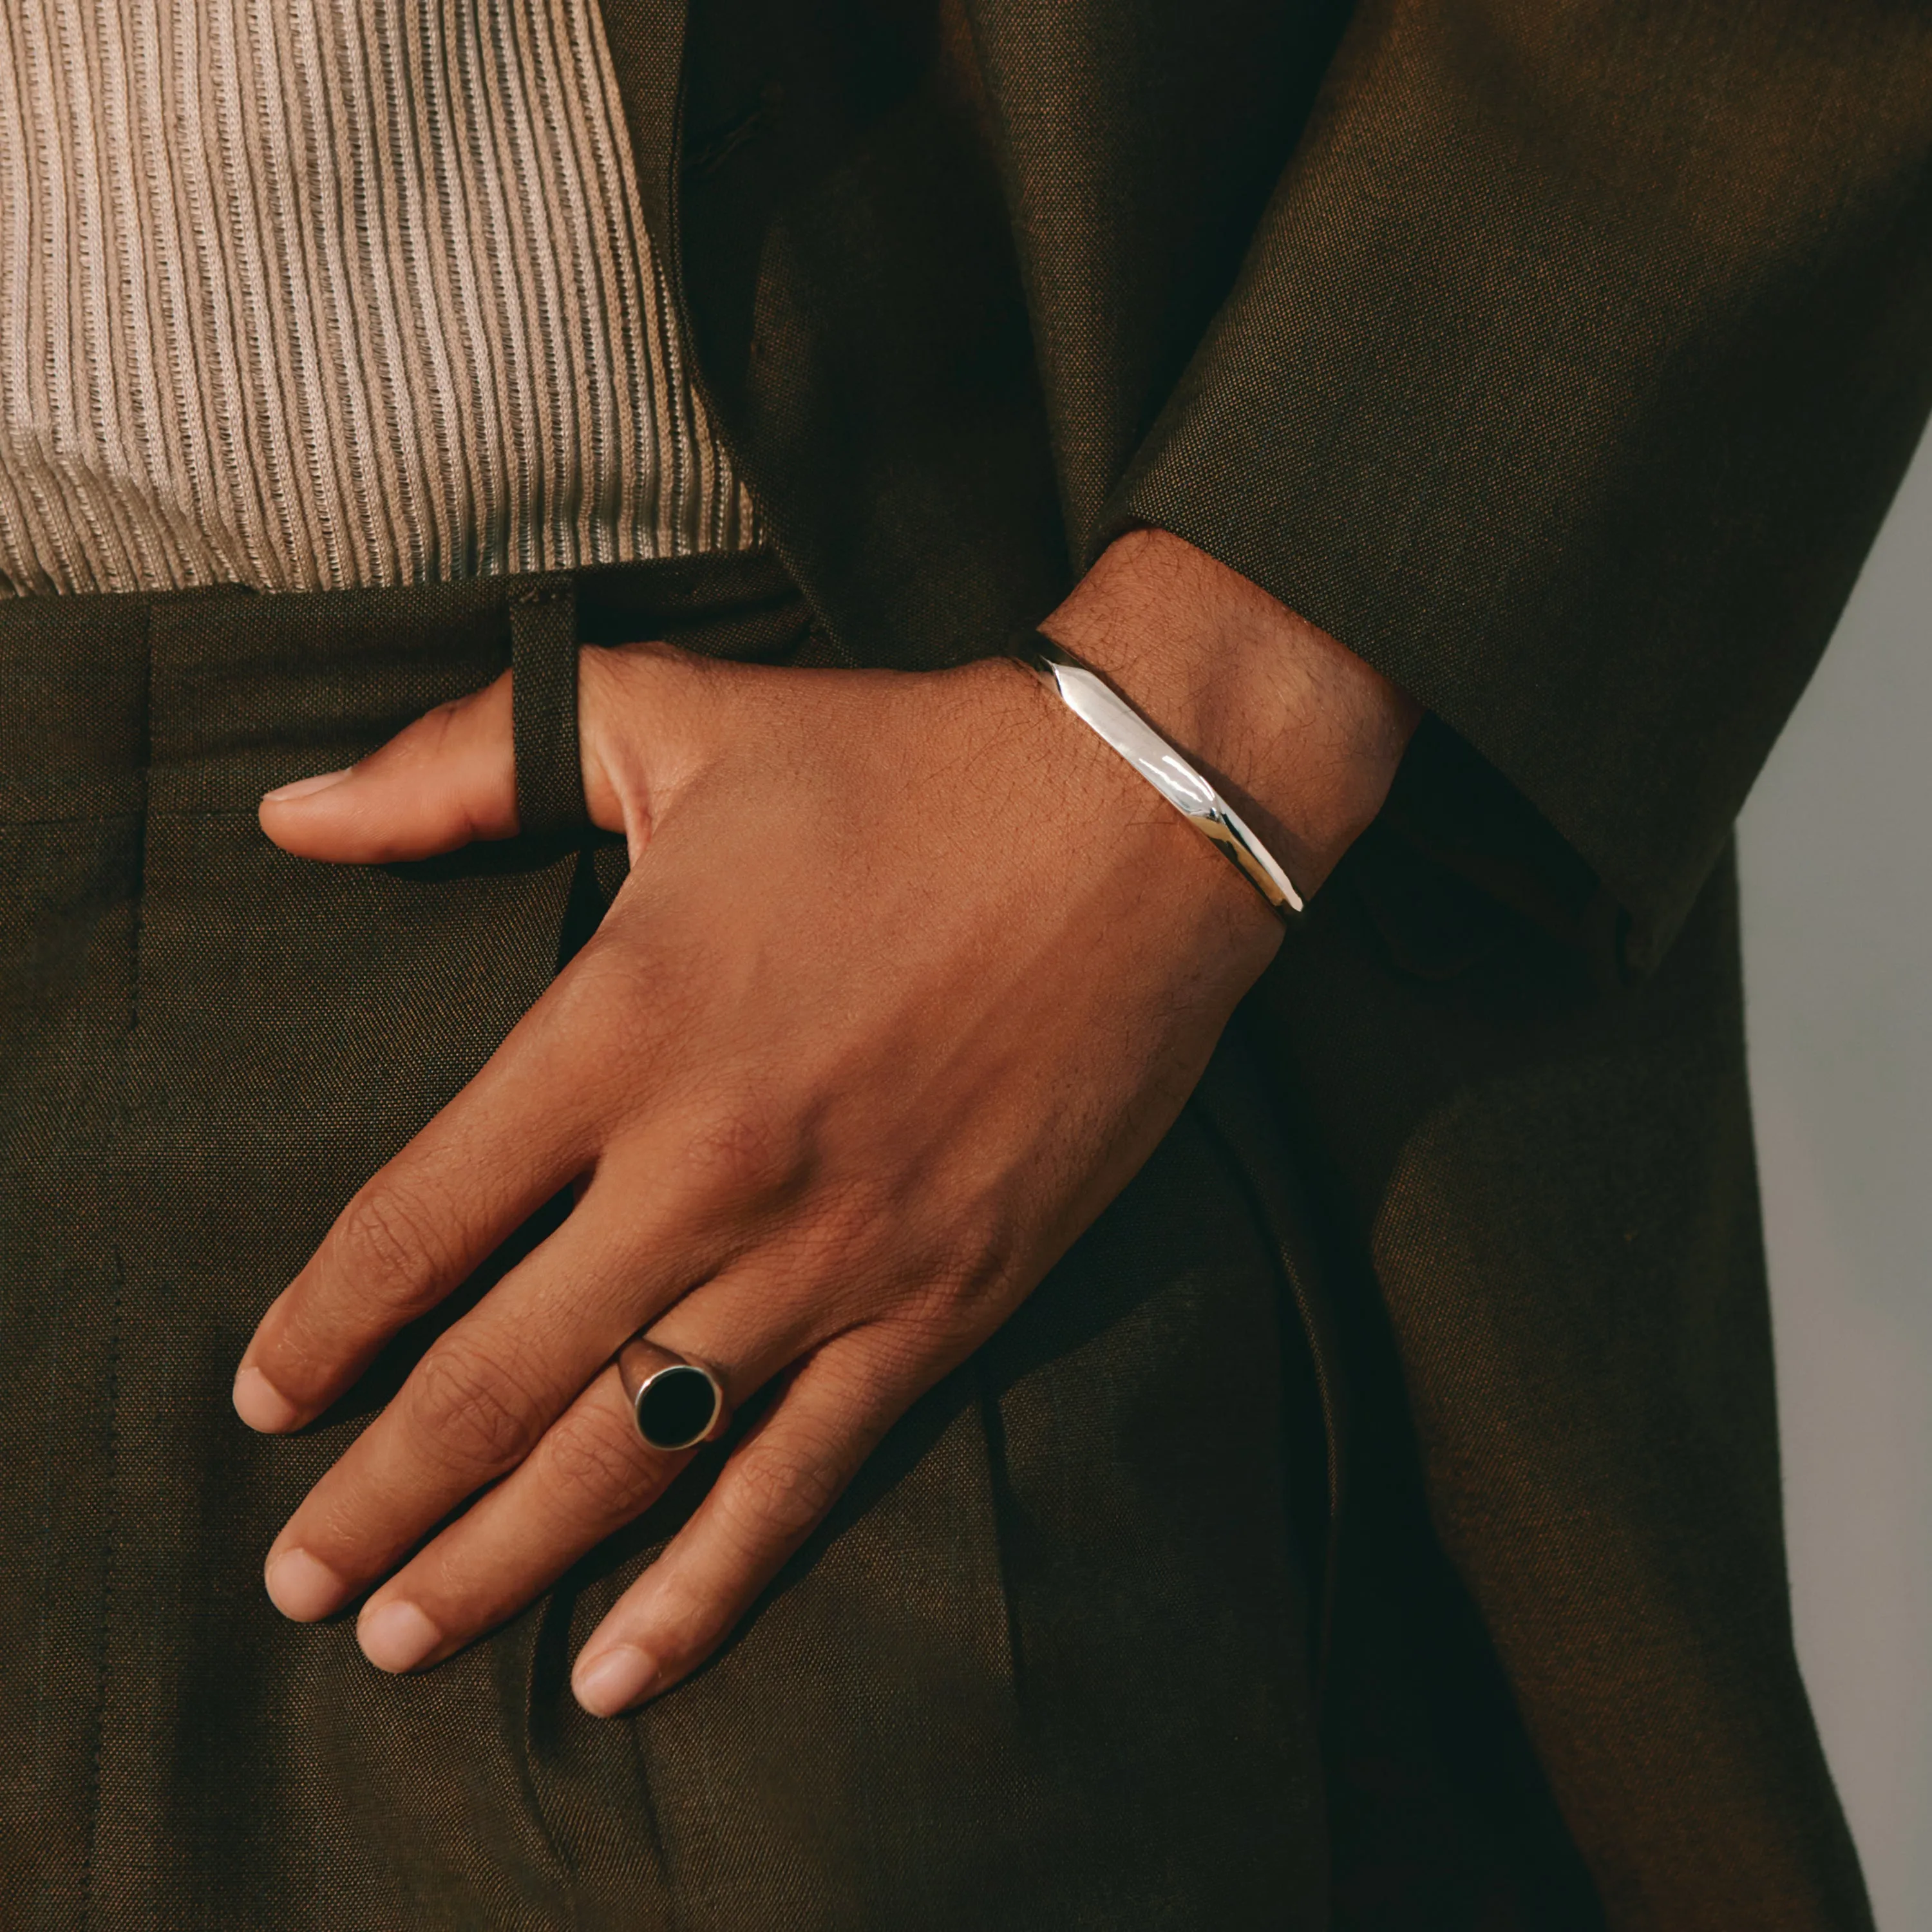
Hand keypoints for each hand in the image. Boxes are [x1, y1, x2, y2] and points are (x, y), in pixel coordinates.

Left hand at [235, 531, 1413, 1715]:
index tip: (265, 1399)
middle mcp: (710, 1168)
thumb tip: (292, 811)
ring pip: (630, 1452)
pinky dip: (707, 1585)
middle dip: (378, 1496)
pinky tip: (619, 1670)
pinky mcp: (943, 1301)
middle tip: (295, 1583)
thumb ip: (463, 767)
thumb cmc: (898, 761)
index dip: (322, 1328)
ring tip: (403, 1641)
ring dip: (500, 1561)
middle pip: (496, 1377)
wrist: (1138, 815)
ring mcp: (833, 1255)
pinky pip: (803, 1475)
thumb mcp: (667, 723)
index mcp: (622, 1024)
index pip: (419, 1223)